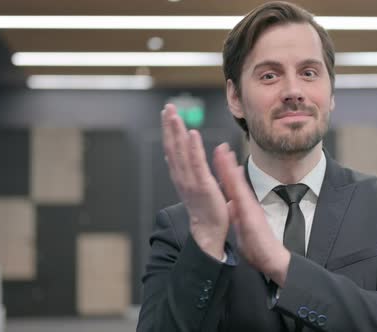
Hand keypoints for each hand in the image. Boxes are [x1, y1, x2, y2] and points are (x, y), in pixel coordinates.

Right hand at [161, 104, 229, 260]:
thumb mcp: (195, 188)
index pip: (172, 150)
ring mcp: (190, 181)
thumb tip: (187, 159)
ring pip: (180, 152)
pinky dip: (193, 148)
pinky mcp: (202, 186)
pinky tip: (191, 133)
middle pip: (172, 147)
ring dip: (176, 132)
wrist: (209, 233)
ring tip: (174, 115)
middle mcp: (182, 177)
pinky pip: (196, 163)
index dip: (169, 132)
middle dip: (169, 126)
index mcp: (181, 177)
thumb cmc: (206, 212)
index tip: (167, 116)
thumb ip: (191, 172)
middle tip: (167, 108)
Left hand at [213, 149, 290, 286]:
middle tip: (221, 146)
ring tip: (223, 151)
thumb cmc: (258, 245)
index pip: (230, 186)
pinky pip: (240, 194)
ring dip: (229, 166)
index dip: (224, 171)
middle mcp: (246, 203)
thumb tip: (230, 205)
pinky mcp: (250, 212)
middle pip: (233, 180)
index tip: (219, 156)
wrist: (271, 258)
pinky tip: (231, 171)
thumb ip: (237, 214)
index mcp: (242, 207)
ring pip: (236, 183)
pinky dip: (235, 182)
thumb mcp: (243, 226)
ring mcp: (248, 206)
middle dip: (226, 162)